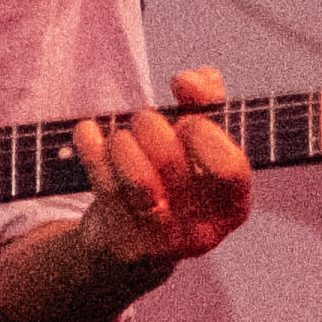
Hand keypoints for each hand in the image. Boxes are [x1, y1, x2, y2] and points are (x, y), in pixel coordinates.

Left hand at [65, 65, 254, 274]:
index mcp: (233, 206)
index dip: (203, 131)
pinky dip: (90, 147)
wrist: (132, 241)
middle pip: (173, 160)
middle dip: (151, 124)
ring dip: (122, 141)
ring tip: (121, 137)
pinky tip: (87, 133)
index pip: (228, 166)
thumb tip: (194, 80)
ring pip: (137, 179)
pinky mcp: (121, 241)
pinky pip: (102, 186)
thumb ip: (206, 103)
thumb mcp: (197, 145)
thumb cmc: (172, 180)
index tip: (188, 120)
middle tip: (143, 120)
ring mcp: (161, 242)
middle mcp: (203, 231)